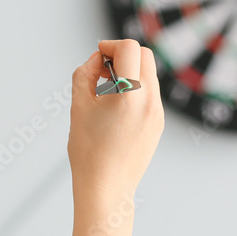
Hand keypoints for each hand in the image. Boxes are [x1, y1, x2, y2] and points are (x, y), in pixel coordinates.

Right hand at [67, 39, 163, 202]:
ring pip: (149, 73)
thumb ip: (86, 72)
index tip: (98, 55)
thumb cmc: (88, 151)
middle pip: (145, 55)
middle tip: (101, 70)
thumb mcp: (78, 105)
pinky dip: (135, 88)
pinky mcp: (159, 123)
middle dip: (123, 54)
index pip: (130, 48)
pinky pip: (150, 93)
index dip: (110, 45)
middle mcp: (151, 101)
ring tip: (105, 91)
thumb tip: (99, 58)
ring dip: (129, 71)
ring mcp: (158, 113)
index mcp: (130, 95)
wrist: (106, 190)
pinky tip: (115, 106)